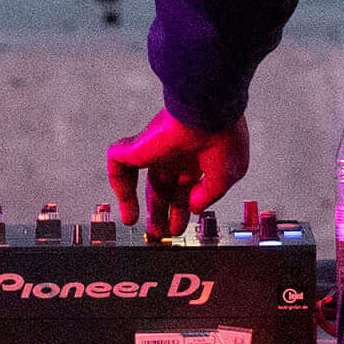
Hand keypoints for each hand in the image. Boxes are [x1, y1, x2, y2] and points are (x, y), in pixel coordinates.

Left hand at [105, 109, 246, 238]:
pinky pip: (117, 166)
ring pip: (139, 179)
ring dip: (136, 203)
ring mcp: (155, 150)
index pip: (186, 186)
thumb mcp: (226, 177)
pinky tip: (126, 208)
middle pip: (163, 186)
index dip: (183, 209)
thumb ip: (209, 196)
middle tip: (160, 233)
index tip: (182, 227)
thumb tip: (193, 208)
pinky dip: (119, 187)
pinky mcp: (137, 147)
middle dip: (161, 211)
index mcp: (198, 158)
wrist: (208, 110)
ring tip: (138, 225)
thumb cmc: (224, 137)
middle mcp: (176, 154)